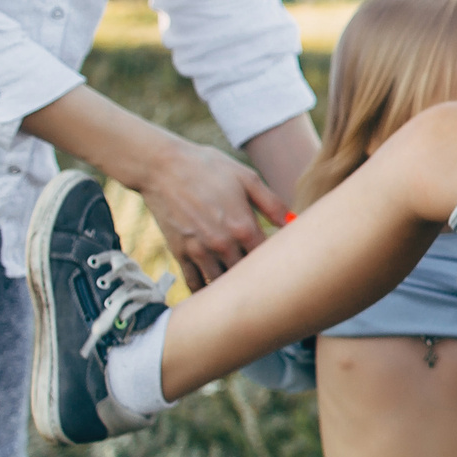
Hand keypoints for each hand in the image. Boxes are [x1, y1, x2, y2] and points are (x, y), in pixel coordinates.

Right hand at [134, 136, 290, 289]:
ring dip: (231, 284)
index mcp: (243, 227)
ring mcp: (199, 251)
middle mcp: (222, 244)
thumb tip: (292, 224)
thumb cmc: (209, 168)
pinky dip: (204, 290)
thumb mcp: (247, 178)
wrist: (163, 167)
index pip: (268, 258)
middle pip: (246, 274)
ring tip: (240, 283)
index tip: (279, 258)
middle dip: (256, 275)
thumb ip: (272, 204)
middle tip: (263, 274)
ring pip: (221, 283)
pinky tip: (214, 289)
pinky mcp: (180, 253)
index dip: (276, 260)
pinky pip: (194, 282)